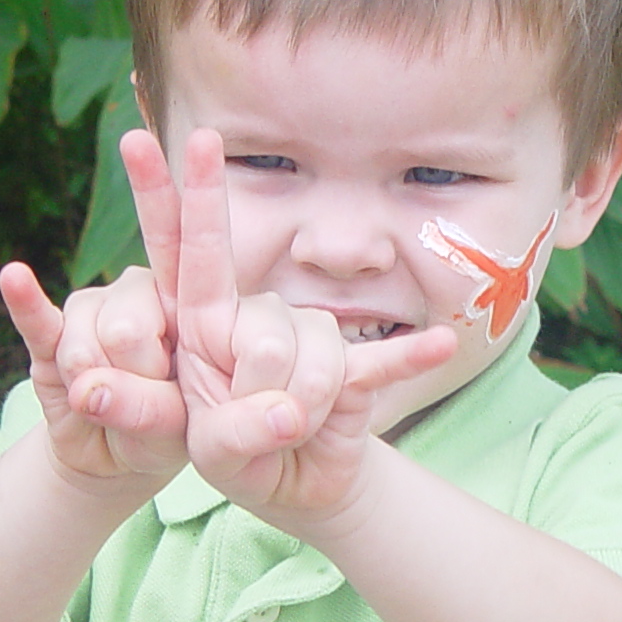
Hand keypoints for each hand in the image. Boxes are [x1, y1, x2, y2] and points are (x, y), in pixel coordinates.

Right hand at [0, 134, 188, 487]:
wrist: (119, 460)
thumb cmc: (172, 430)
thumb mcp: (185, 428)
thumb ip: (156, 408)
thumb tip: (90, 391)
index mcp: (186, 303)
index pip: (194, 241)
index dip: (199, 189)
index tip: (206, 136)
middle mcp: (137, 296)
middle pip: (133, 297)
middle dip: (137, 345)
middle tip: (149, 382)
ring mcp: (90, 317)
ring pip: (88, 332)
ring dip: (101, 383)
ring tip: (119, 410)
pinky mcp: (49, 347)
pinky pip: (38, 321)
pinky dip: (27, 304)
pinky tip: (15, 276)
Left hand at [162, 128, 457, 526]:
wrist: (294, 484)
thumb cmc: (238, 454)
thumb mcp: (214, 453)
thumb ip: (233, 432)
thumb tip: (285, 415)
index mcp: (205, 323)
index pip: (189, 251)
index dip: (182, 195)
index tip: (183, 137)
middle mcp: (257, 316)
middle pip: (265, 330)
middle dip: (259, 392)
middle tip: (257, 428)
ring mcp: (309, 338)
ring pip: (315, 355)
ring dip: (304, 410)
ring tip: (292, 431)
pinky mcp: (353, 371)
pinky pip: (382, 359)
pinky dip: (406, 358)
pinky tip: (439, 346)